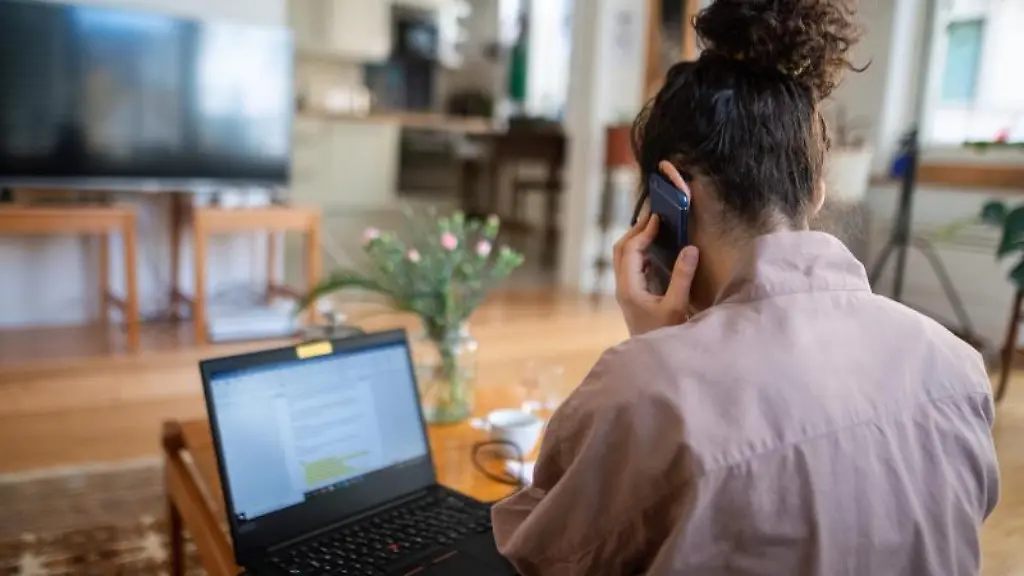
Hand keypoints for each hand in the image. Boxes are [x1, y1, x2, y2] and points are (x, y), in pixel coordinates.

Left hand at [613, 214, 699, 335]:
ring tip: (655, 227)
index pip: (630, 250)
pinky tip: (656, 249)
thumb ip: (682, 277)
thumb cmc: (665, 335)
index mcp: (629, 288)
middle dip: (636, 230)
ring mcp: (625, 291)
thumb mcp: (677, 307)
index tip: (659, 218)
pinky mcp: (632, 295)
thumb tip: (690, 248)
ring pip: (623, 257)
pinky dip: (640, 252)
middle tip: (654, 215)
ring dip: (636, 240)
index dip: (643, 232)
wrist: (654, 362)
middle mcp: (622, 287)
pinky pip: (631, 266)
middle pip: (620, 250)